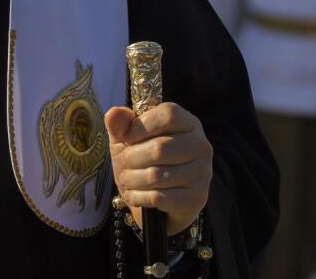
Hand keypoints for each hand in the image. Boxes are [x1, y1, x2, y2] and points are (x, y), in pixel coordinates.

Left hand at [106, 102, 212, 236]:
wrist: (158, 201)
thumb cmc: (143, 160)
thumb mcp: (128, 138)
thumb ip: (120, 124)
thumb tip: (114, 113)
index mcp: (188, 122)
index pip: (169, 115)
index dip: (141, 126)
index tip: (127, 138)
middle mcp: (201, 145)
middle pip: (160, 148)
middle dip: (132, 157)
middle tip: (124, 162)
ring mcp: (202, 173)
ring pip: (157, 175)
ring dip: (132, 179)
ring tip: (126, 179)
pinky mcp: (196, 198)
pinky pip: (160, 198)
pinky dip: (139, 197)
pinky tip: (133, 194)